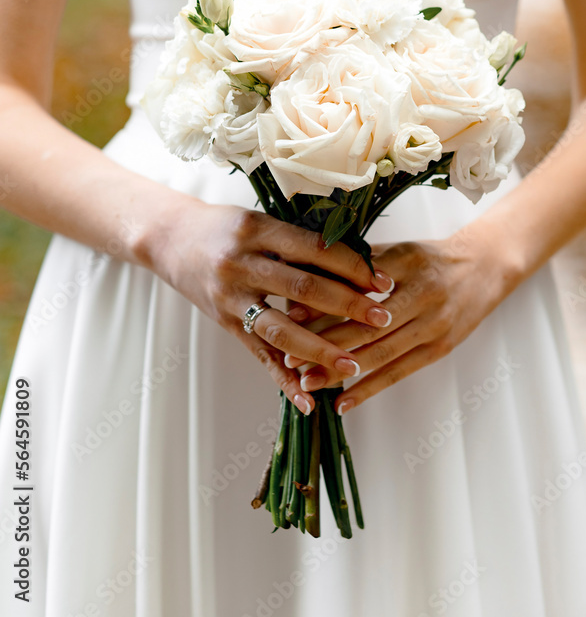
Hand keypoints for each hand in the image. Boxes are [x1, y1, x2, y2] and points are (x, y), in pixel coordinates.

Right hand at [137, 197, 394, 414]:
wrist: (169, 239)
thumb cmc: (224, 226)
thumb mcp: (259, 219)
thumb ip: (298, 240)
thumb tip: (356, 261)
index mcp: (257, 230)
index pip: (314, 250)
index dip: (352, 266)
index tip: (383, 281)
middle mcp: (241, 264)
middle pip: (303, 289)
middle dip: (348, 306)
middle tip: (383, 318)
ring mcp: (231, 297)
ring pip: (281, 329)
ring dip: (321, 351)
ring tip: (354, 365)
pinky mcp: (225, 324)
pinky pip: (259, 356)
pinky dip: (284, 381)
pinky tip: (309, 401)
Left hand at [286, 221, 524, 413]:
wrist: (486, 268)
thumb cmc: (432, 257)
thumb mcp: (400, 249)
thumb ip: (362, 262)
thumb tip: (311, 273)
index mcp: (406, 263)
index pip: (357, 285)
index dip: (323, 302)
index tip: (291, 315)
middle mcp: (422, 294)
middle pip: (366, 324)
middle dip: (324, 342)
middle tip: (289, 356)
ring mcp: (434, 325)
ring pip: (380, 353)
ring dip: (342, 371)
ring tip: (308, 382)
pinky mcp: (440, 348)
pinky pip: (400, 372)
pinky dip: (370, 388)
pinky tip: (344, 402)